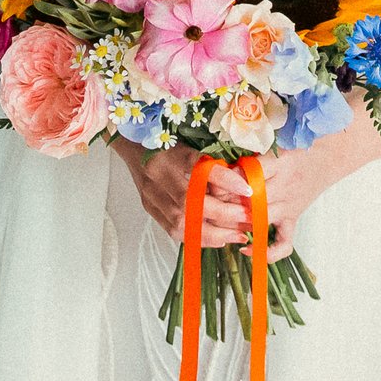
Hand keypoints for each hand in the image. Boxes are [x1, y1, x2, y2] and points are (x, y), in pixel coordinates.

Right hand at [115, 141, 254, 249]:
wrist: (132, 143)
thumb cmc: (168, 141)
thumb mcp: (190, 143)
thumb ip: (210, 162)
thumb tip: (240, 183)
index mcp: (170, 153)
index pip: (199, 168)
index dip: (225, 180)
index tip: (248, 190)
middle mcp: (158, 174)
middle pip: (191, 202)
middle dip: (223, 215)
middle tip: (247, 219)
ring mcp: (150, 194)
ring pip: (181, 222)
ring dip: (213, 234)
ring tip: (237, 236)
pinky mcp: (149, 207)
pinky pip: (173, 230)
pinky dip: (198, 238)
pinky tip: (218, 240)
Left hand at [202, 144, 355, 260]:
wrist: (329, 154)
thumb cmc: (297, 143)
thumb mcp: (275, 140)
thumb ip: (250, 151)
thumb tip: (218, 163)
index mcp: (279, 162)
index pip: (249, 175)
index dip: (226, 180)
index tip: (210, 181)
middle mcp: (284, 186)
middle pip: (250, 200)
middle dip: (226, 203)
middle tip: (208, 202)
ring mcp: (289, 206)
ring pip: (260, 220)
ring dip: (237, 222)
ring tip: (219, 220)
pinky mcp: (293, 219)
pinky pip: (283, 243)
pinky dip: (267, 252)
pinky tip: (246, 249)